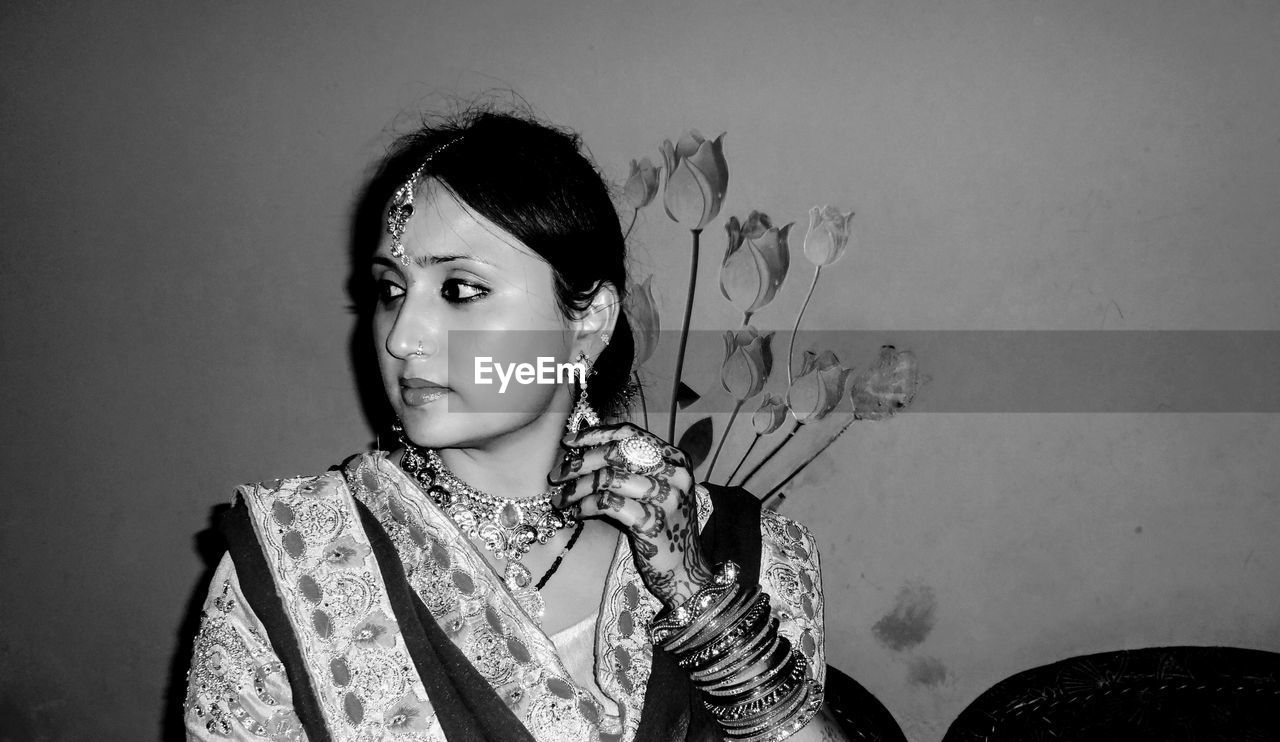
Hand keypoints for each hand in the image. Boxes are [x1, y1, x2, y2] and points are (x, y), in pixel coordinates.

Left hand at [550, 422, 713, 607]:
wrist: (687, 571)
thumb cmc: (665, 529)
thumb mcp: (658, 492)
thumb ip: (634, 470)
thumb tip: (586, 453)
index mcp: (676, 460)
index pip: (630, 434)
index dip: (596, 434)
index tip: (569, 442)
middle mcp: (675, 475)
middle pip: (616, 454)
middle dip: (580, 462)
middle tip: (557, 475)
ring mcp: (666, 499)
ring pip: (608, 478)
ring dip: (577, 487)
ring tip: (561, 498)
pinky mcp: (653, 523)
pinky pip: (608, 504)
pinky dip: (586, 506)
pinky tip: (576, 513)